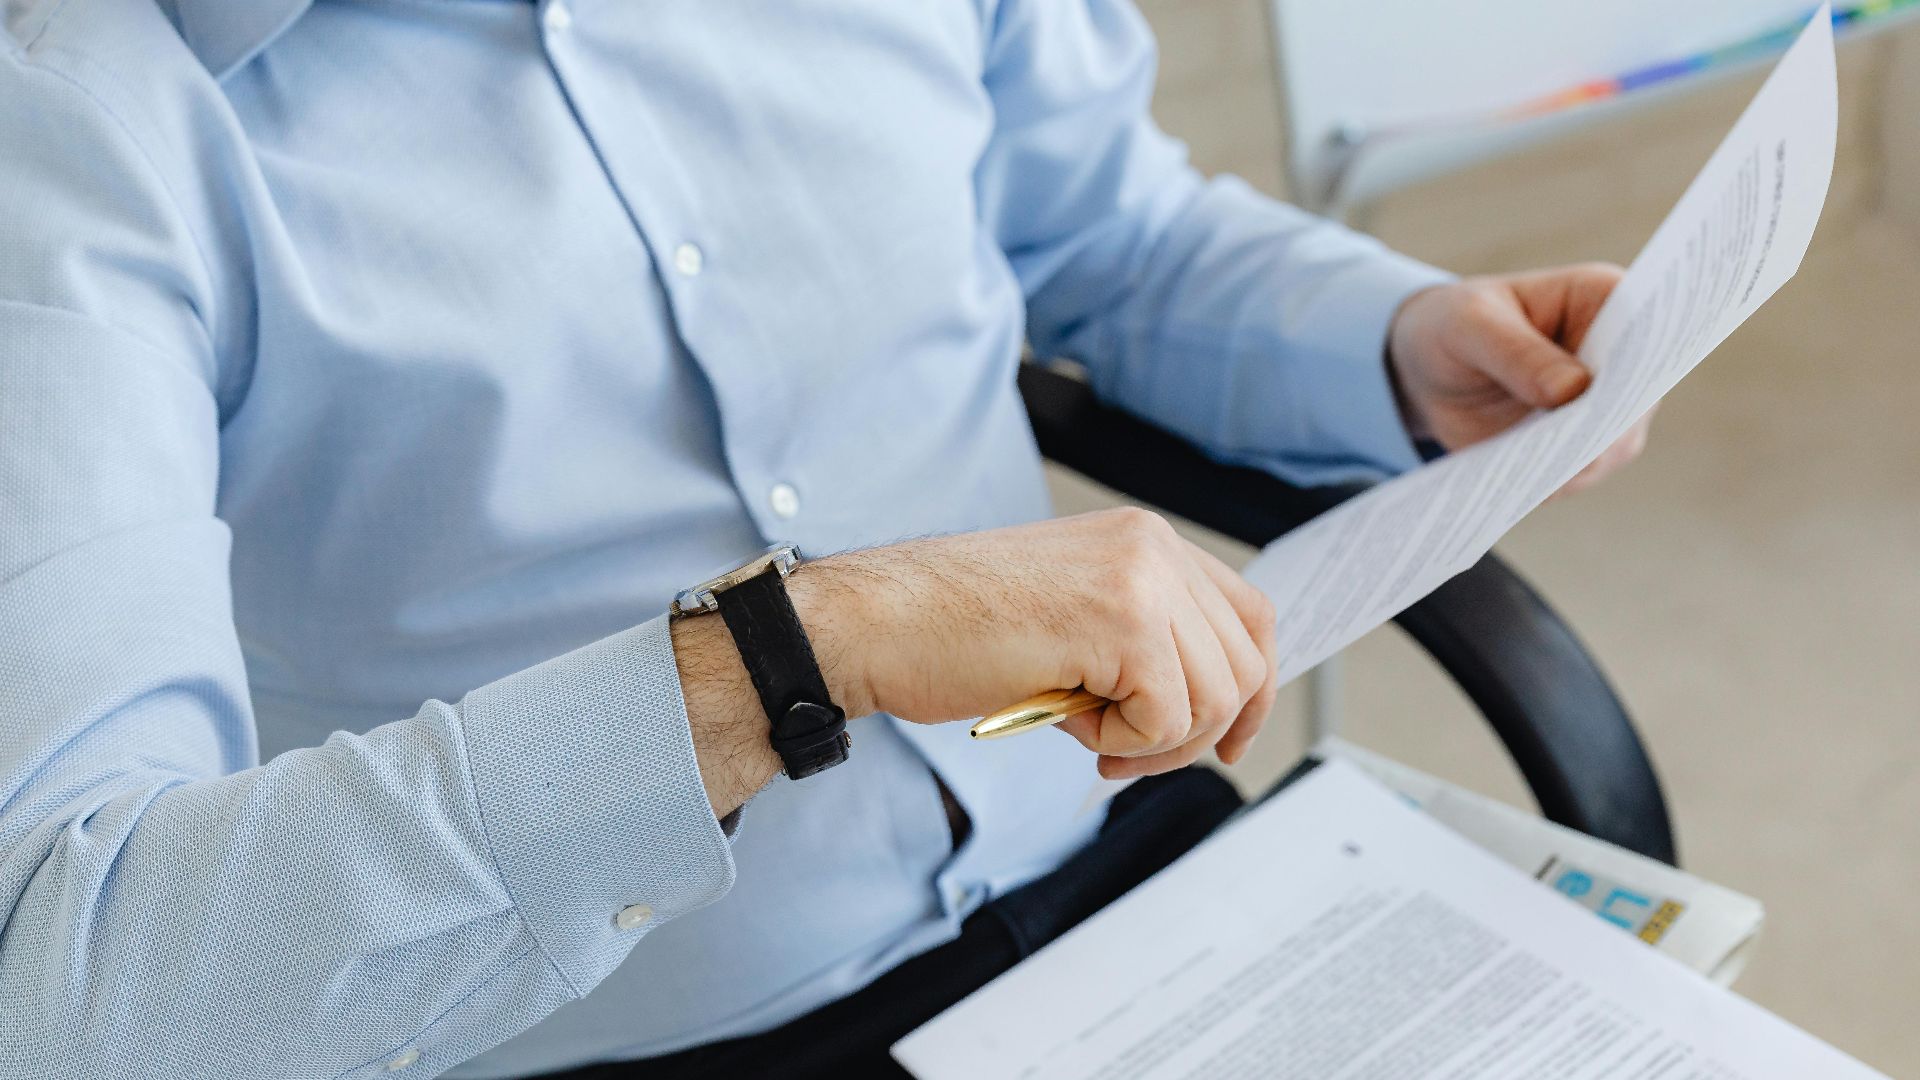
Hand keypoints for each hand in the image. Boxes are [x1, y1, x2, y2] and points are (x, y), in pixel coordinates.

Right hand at [797, 509, 1278, 781]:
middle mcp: (1154, 547)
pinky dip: (1121, 746)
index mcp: (1146, 539)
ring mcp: (1143, 581)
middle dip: (1195, 733)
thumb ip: (1141, 637)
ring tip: (1082, 730)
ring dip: (1151, 743)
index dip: (1250, 689)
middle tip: (1123, 754)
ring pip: (1215, 701)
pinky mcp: (1125, 625)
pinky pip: (1168, 722)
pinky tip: (1065, 720)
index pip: (1250, 616)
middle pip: (1245, 666)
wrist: (878, 623)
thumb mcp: (1072, 615)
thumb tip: (1210, 705)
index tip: (1226, 739)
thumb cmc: (951, 628)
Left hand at [1387, 263, 1652, 495]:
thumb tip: (1573, 390)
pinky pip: (1579, 472)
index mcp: (1604, 299)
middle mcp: (1620, 355)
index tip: (1615, 394)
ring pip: (1614, 445)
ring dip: (1580, 463)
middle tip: (1572, 452)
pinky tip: (1525, 486)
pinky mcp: (1581, 446)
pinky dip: (1555, 481)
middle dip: (1607, 427)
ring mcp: (1606, 406)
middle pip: (1637, 397)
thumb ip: (1517, 352)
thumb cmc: (1456, 326)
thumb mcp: (1470, 326)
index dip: (1638, 364)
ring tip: (1540, 476)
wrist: (1430, 369)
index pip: (1644, 330)